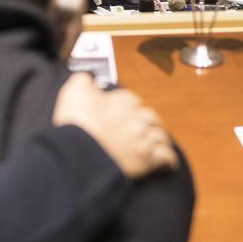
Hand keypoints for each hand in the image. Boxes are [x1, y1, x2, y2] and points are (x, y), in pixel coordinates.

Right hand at [53, 73, 177, 178]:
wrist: (81, 154)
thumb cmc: (77, 124)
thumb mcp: (74, 92)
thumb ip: (84, 81)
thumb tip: (89, 78)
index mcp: (120, 102)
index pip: (130, 99)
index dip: (129, 103)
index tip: (126, 108)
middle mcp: (135, 118)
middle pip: (149, 116)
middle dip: (148, 120)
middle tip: (145, 125)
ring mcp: (143, 139)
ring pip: (160, 135)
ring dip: (160, 138)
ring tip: (158, 142)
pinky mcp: (147, 161)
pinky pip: (165, 158)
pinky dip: (168, 159)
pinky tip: (168, 162)